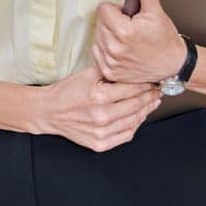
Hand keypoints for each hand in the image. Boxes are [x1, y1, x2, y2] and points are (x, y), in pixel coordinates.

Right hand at [33, 64, 160, 151]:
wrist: (48, 112)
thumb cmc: (66, 92)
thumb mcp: (85, 74)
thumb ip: (107, 68)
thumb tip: (128, 62)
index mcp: (98, 96)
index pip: (132, 88)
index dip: (146, 84)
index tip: (153, 80)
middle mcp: (101, 116)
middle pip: (137, 105)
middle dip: (150, 96)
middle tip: (157, 90)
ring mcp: (102, 132)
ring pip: (134, 121)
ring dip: (146, 111)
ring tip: (152, 102)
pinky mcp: (100, 143)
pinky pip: (126, 135)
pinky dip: (135, 125)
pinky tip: (138, 117)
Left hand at [93, 0, 186, 84]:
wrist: (174, 66)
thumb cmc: (166, 41)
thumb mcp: (157, 13)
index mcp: (124, 31)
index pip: (103, 9)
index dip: (116, 9)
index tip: (127, 15)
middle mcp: (114, 48)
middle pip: (99, 23)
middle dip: (112, 22)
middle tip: (130, 28)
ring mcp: (111, 61)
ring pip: (97, 38)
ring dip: (108, 36)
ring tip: (127, 40)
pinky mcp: (109, 71)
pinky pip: (97, 53)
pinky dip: (106, 51)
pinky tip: (122, 50)